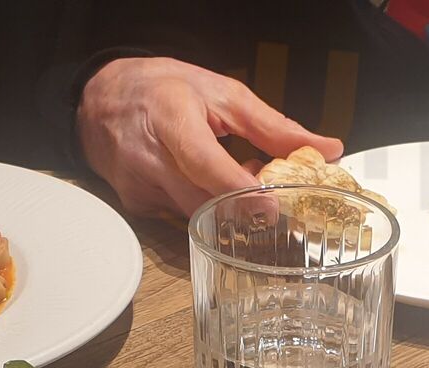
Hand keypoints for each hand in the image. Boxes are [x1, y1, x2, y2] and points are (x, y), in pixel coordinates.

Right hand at [77, 57, 341, 216]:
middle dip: (244, 206)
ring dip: (227, 206)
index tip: (270, 206)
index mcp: (170, 117)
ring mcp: (139, 186)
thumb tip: (327, 149)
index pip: (204, 162)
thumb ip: (275, 126)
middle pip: (203, 200)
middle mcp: (148, 157)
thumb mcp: (222, 92)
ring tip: (240, 179)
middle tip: (272, 199)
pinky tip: (209, 185)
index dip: (238, 189)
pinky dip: (204, 207)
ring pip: (196, 215)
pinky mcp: (137, 205)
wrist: (100, 99)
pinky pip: (181, 217)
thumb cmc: (163, 90)